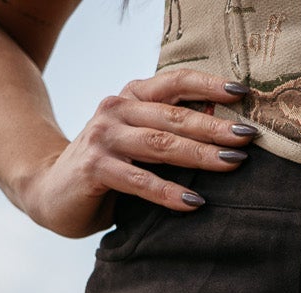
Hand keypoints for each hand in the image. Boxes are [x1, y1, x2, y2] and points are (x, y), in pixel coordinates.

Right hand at [17, 71, 255, 238]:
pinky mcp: (95, 168)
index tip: (242, 92)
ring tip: (233, 164)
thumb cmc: (107, 168)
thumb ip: (170, 131)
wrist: (51, 190)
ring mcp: (104, 137)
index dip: (209, 85)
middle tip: (249, 138)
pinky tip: (195, 202)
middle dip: (215, 127)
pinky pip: (140, 181)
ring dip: (200, 155)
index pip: (175, 83)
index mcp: (131, 97)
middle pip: (174, 116)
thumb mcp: (140, 144)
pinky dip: (169, 193)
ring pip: (161, 144)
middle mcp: (117, 109)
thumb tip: (220, 121)